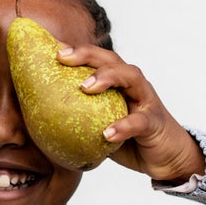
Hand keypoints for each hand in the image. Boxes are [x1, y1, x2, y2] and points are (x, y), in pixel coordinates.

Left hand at [57, 44, 205, 184]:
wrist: (167, 157)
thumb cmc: (130, 140)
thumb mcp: (100, 126)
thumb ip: (80, 119)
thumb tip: (39, 124)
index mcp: (117, 83)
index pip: (96, 60)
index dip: (75, 50)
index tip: (50, 47)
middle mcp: (132, 85)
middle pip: (112, 59)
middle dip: (87, 54)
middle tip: (62, 58)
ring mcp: (146, 100)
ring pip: (131, 77)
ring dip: (108, 77)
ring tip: (85, 87)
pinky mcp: (154, 122)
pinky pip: (139, 121)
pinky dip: (124, 125)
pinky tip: (107, 133)